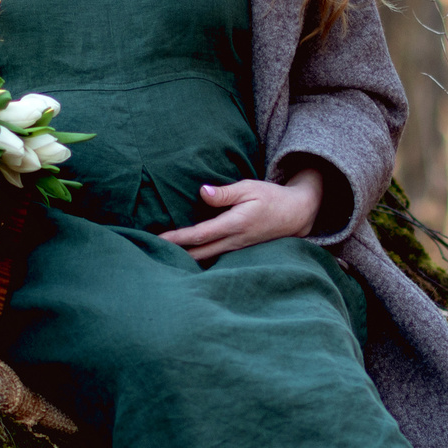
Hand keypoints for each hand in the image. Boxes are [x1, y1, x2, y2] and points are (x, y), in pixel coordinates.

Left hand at [158, 170, 323, 261]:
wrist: (296, 215)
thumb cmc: (271, 198)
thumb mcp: (250, 188)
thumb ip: (225, 193)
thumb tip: (203, 191)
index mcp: (235, 224)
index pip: (200, 234)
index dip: (178, 238)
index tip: (159, 239)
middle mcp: (234, 241)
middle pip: (199, 254)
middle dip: (175, 255)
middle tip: (150, 253)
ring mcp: (237, 249)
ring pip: (206, 259)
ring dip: (185, 260)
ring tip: (163, 258)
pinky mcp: (238, 251)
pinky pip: (215, 259)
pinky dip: (198, 259)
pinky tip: (185, 259)